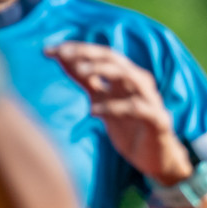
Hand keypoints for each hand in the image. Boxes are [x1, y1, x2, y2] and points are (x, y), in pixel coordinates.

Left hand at [47, 42, 192, 184]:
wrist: (156, 158)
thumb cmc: (130, 128)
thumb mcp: (103, 101)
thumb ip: (88, 81)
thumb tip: (62, 59)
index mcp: (127, 77)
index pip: (102, 55)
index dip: (78, 49)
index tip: (49, 50)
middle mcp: (139, 83)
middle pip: (115, 59)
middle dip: (89, 54)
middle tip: (63, 54)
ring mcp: (150, 100)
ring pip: (129, 76)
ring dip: (104, 70)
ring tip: (80, 70)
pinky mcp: (157, 120)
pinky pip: (136, 108)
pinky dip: (114, 107)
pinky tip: (93, 111)